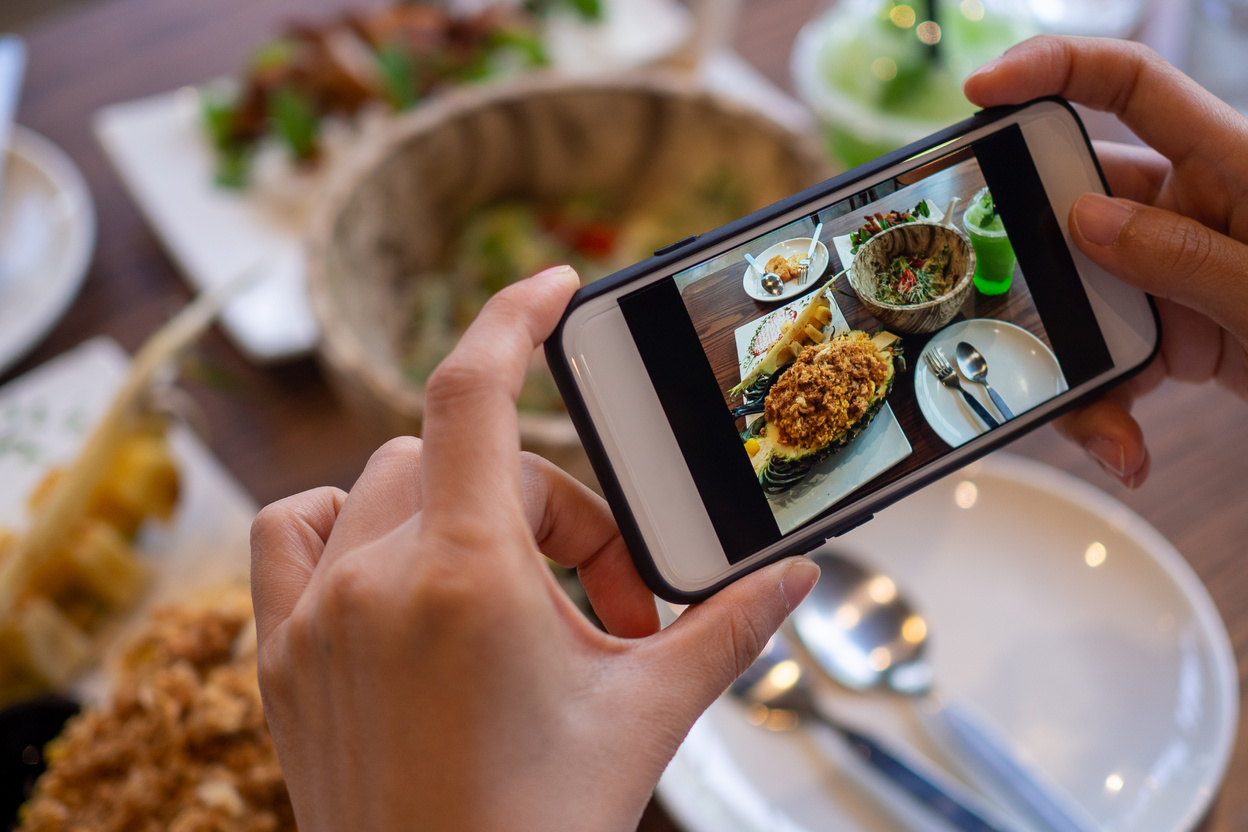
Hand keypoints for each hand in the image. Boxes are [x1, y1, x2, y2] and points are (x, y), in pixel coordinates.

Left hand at [250, 265, 819, 831]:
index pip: (474, 388)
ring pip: (384, 484)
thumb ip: (729, 629)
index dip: (515, 315)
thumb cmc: (535, 828)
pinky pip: (292, 532)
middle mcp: (374, 579)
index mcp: (465, 576)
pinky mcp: (282, 653)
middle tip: (599, 602)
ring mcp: (315, 615)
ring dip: (459, 508)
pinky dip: (347, 523)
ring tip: (508, 595)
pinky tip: (395, 570)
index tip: (554, 287)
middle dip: (548, 508)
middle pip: (465, 457)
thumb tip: (795, 578)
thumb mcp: (647, 716)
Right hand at [964, 36, 1247, 486]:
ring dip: (1073, 361)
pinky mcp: (1168, 328)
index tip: (983, 88)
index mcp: (1230, 163)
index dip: (1052, 69)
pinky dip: (1102, 403)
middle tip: (1015, 307)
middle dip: (1036, 260)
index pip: (1131, 86)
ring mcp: (1172, 270)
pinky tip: (1120, 442)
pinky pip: (1105, 354)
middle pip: (1076, 204)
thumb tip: (1085, 220)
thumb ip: (1184, 254)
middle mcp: (1190, 207)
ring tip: (1097, 421)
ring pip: (1079, 295)